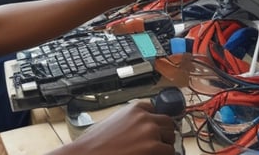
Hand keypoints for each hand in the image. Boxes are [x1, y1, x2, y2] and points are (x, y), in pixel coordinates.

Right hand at [56, 101, 176, 154]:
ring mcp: (150, 131)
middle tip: (157, 144)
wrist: (87, 154)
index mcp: (134, 109)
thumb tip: (141, 128)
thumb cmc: (95, 144)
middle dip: (164, 134)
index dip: (155, 122)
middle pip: (168, 123)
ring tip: (152, 153)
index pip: (155, 110)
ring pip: (171, 138)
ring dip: (165, 146)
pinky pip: (170, 152)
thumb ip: (130, 121)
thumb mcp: (113, 122)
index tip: (155, 129)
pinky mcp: (154, 147)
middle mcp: (145, 117)